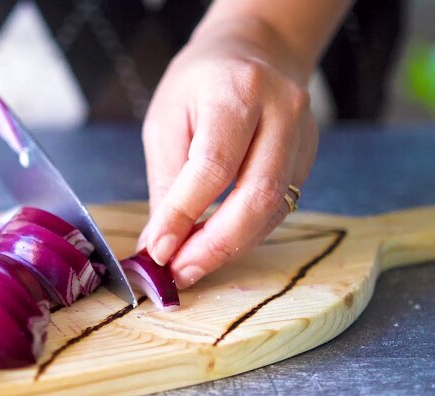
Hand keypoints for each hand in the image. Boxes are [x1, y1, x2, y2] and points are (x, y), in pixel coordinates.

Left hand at [140, 18, 317, 289]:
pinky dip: (244, 235)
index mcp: (238, 92)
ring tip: (189, 266)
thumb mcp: (167, 121)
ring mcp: (303, 137)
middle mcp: (282, 112)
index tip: (157, 250)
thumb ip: (166, 183)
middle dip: (214, 246)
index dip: (184, 215)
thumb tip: (158, 245)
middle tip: (178, 273)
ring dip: (229, 248)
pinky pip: (278, 209)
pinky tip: (214, 246)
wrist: (253, 52)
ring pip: (273, 210)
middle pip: (257, 196)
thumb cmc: (200, 83)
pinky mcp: (308, 160)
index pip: (213, 166)